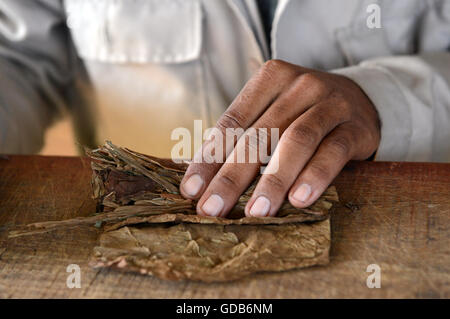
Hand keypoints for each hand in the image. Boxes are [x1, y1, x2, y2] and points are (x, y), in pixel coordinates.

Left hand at [180, 60, 379, 216]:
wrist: (360, 98)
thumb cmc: (303, 111)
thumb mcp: (272, 111)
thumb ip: (243, 134)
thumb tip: (201, 175)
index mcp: (270, 78)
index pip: (232, 122)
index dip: (209, 158)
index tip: (191, 190)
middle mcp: (300, 86)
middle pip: (259, 136)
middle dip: (232, 177)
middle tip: (213, 208)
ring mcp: (331, 104)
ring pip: (296, 142)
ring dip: (273, 180)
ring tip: (255, 213)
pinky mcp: (356, 127)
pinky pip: (333, 152)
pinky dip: (315, 176)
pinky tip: (299, 200)